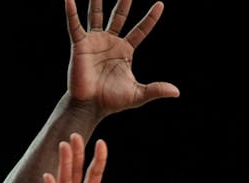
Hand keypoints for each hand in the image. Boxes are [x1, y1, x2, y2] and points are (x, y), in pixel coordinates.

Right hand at [64, 0, 179, 115]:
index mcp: (125, 51)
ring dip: (96, 1)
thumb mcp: (138, 94)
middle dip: (124, 2)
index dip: (150, 18)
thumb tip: (177, 92)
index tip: (160, 4)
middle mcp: (110, 42)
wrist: (90, 106)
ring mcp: (94, 42)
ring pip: (96, 15)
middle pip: (119, 16)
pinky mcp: (80, 45)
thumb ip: (156, 89)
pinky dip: (71, 12)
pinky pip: (75, 25)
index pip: (140, 30)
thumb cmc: (112, 101)